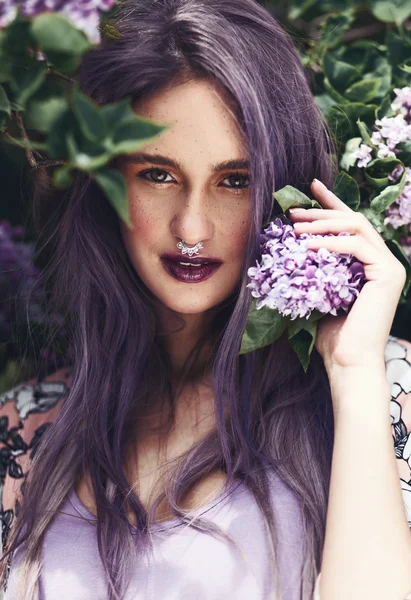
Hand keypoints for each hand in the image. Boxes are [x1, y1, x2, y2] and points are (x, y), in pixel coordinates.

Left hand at [289, 179, 406, 372]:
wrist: (347, 361)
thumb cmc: (330, 334)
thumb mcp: (318, 291)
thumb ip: (315, 267)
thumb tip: (291, 244)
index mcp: (368, 263)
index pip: (349, 225)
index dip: (331, 205)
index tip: (310, 188)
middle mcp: (383, 260)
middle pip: (354, 220)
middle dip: (321, 212)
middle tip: (293, 211)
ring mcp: (389, 266)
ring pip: (357, 226)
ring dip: (324, 223)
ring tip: (295, 228)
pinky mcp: (389, 274)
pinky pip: (358, 246)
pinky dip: (332, 243)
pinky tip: (308, 247)